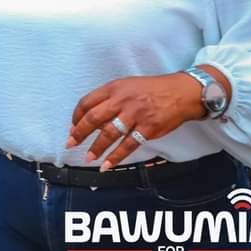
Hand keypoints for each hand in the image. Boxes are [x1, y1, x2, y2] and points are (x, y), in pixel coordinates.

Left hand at [66, 72, 206, 170]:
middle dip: (79, 133)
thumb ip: (109, 99)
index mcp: (114, 88)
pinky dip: (116, 157)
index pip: (87, 102)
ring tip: (88, 158)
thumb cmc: (151, 89)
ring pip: (109, 134)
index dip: (76, 116)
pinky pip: (128, 145)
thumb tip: (92, 119)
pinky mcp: (147, 128)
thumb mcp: (126, 86)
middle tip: (71, 143)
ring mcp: (135, 115)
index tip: (72, 126)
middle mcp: (122, 101)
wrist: (180, 93)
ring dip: (96, 148)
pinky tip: (107, 164)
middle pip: (93, 118)